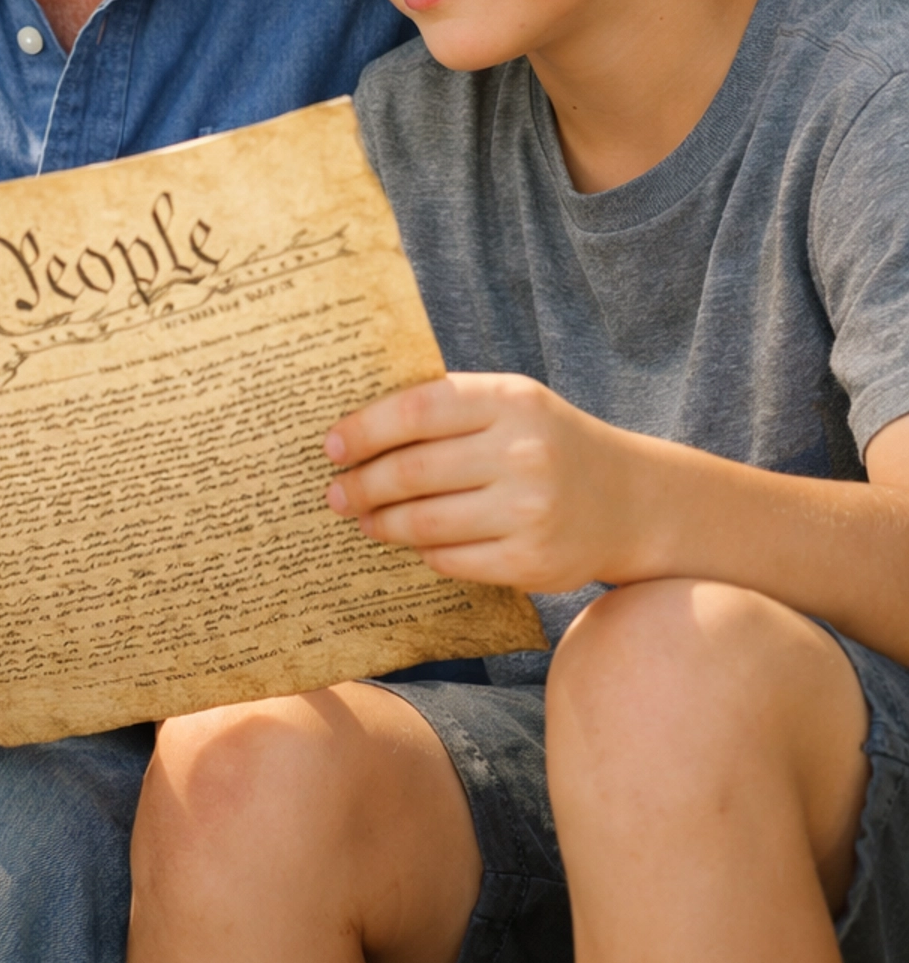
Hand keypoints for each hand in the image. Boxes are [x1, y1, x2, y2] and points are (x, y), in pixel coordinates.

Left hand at [324, 372, 649, 594]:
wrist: (630, 500)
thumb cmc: (548, 442)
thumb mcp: (511, 403)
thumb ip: (448, 405)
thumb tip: (356, 426)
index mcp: (510, 400)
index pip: (417, 409)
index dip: (365, 428)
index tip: (331, 444)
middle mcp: (522, 453)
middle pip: (412, 470)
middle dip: (362, 484)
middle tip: (335, 493)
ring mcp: (530, 510)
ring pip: (425, 521)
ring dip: (383, 522)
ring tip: (363, 519)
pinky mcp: (531, 561)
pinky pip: (452, 559)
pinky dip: (424, 551)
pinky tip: (412, 542)